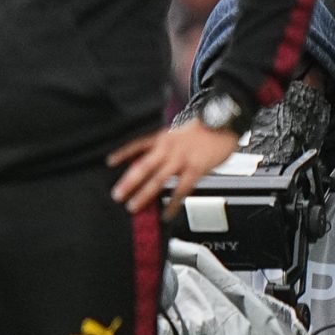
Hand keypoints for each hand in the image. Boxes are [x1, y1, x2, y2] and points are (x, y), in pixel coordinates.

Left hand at [109, 120, 240, 215]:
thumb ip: (164, 145)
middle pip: (144, 166)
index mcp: (163, 138)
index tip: (109, 162)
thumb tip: (150, 157)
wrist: (225, 122)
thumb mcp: (178, 132)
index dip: (123, 154)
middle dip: (129, 181)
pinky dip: (173, 202)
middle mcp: (168, 148)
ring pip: (159, 179)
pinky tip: (167, 212)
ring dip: (144, 194)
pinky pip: (182, 189)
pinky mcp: (196, 168)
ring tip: (133, 206)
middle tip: (117, 194)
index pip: (138, 145)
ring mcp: (182, 159)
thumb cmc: (204, 129)